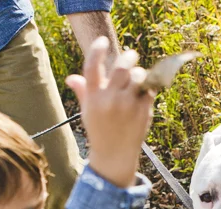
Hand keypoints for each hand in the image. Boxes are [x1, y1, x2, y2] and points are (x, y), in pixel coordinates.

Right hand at [65, 38, 153, 187]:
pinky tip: (144, 92)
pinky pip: (149, 90)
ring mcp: (127, 105)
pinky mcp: (142, 111)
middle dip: (128, 56)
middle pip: (121, 67)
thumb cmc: (100, 130)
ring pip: (137, 76)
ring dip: (139, 73)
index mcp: (93, 97)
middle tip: (131, 55)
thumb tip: (72, 78)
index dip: (97, 49)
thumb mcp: (88, 112)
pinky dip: (148, 88)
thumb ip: (83, 92)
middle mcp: (109, 99)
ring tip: (137, 77)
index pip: (92, 66)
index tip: (103, 41)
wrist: (115, 155)